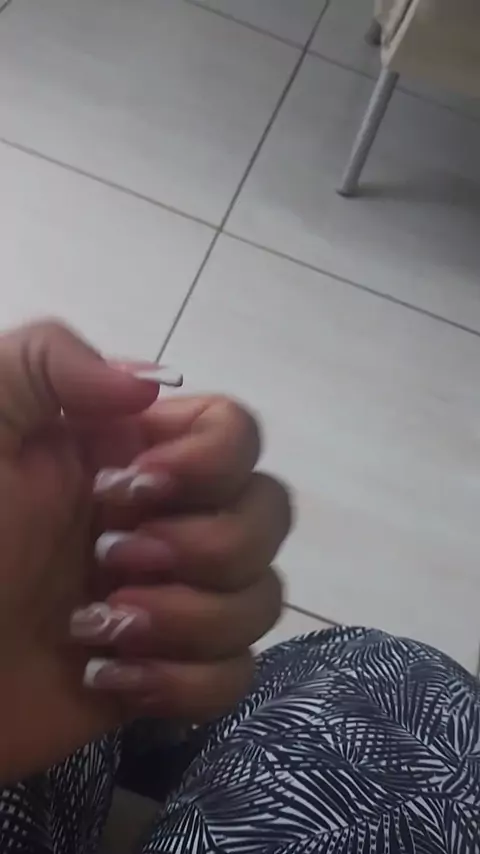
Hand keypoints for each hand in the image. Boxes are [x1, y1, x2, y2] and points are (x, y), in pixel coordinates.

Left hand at [71, 396, 290, 721]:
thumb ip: (50, 359)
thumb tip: (154, 384)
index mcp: (129, 451)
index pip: (238, 431)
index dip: (210, 463)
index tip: (133, 487)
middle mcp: (165, 516)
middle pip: (267, 514)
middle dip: (202, 548)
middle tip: (108, 560)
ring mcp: (171, 596)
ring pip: (261, 597)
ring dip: (187, 621)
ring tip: (97, 629)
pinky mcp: (164, 671)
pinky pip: (235, 674)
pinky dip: (183, 684)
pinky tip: (108, 679)